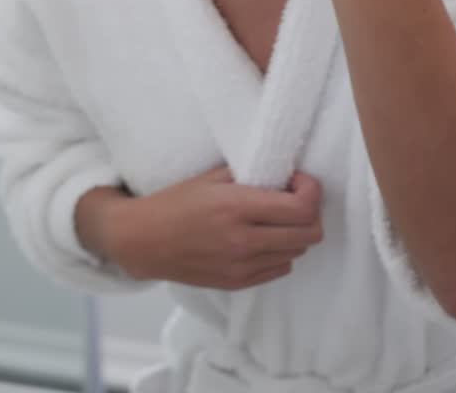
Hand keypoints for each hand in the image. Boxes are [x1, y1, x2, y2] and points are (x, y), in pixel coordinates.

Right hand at [112, 165, 322, 289]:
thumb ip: (249, 174)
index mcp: (237, 207)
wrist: (145, 241)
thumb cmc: (175, 202)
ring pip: (298, 252)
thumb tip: (284, 173)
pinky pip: (280, 269)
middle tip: (293, 198)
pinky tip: (263, 237)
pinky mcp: (238, 282)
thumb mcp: (211, 177)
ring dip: (295, 233)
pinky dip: (280, 252)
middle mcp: (244, 240)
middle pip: (309, 234)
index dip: (311, 190)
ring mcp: (242, 266)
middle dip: (310, 212)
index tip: (298, 179)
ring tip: (275, 218)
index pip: (302, 208)